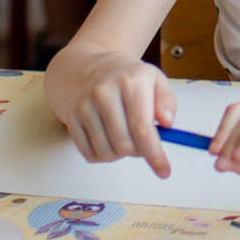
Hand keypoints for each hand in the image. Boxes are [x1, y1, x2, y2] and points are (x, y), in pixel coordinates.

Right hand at [47, 48, 178, 176]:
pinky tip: (109, 138)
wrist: (92, 69)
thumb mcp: (155, 80)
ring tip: (125, 137)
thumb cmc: (128, 78)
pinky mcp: (72, 118)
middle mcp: (104, 93)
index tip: (164, 171)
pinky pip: (89, 154)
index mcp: (130, 82)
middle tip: (143, 142)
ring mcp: (85, 106)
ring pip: (106, 153)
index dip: (154, 155)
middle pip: (124, 145)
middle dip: (138, 152)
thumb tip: (166, 122)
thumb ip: (167, 101)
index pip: (142, 129)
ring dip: (120, 154)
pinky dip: (103, 155)